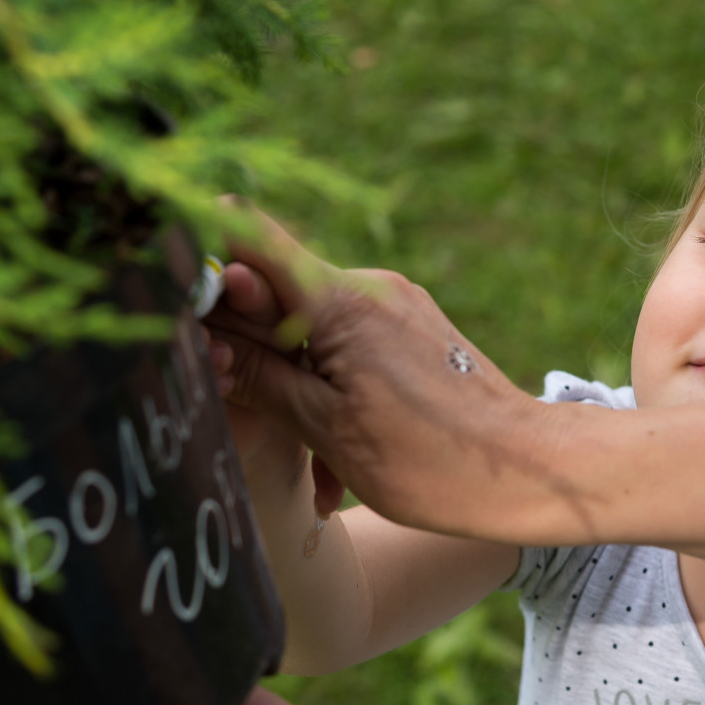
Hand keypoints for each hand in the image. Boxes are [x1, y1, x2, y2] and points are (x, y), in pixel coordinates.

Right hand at [204, 198, 555, 539]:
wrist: (534, 471)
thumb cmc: (432, 461)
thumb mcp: (326, 429)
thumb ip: (258, 375)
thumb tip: (199, 337)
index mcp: (339, 301)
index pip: (247, 233)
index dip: (199, 254)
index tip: (170, 299)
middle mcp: (369, 287)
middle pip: (272, 290)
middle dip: (243, 347)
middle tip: (231, 402)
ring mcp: (395, 305)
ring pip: (310, 328)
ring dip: (291, 385)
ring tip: (315, 467)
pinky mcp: (413, 329)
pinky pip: (348, 346)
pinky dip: (331, 391)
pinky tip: (342, 462)